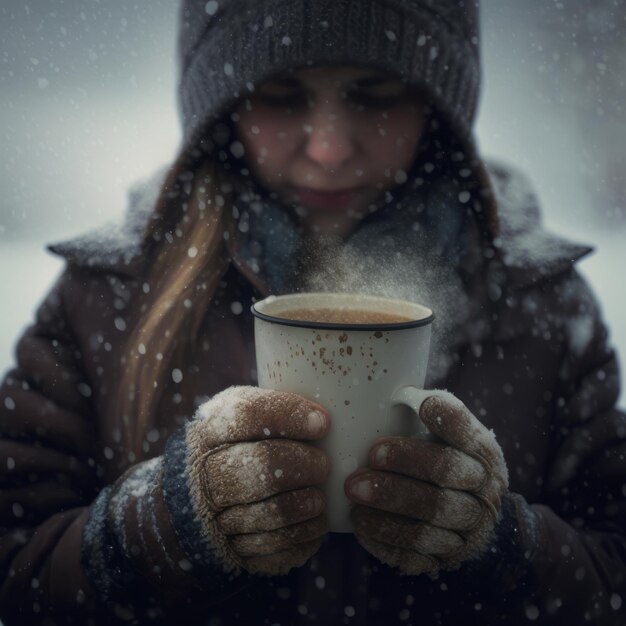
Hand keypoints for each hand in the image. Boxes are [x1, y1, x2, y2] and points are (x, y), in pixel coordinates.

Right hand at [186, 386, 329, 575]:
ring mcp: (216, 520)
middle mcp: (206, 476)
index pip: (247, 415)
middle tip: (322, 464)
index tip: (321, 422)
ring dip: (306, 503)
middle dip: (303, 464)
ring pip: (273, 513)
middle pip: (263, 466)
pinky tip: (314, 522)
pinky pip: (277, 549)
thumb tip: (322, 417)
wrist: (195, 499)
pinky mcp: (234, 553)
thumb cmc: (233, 446)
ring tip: (319, 497)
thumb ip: (273, 410)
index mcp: (209, 432)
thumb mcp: (238, 416)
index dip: (289, 416)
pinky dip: (304, 536)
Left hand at [344, 390, 508, 577]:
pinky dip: (383, 538)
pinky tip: (359, 522)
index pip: (466, 432)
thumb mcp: (455, 437)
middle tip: (369, 456)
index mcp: (483, 454)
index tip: (413, 402)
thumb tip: (394, 390)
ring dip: (386, 506)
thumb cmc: (450, 462)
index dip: (442, 418)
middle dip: (405, 463)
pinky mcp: (447, 560)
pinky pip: (413, 555)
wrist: (480, 522)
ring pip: (428, 521)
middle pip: (445, 476)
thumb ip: (435, 416)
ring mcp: (468, 531)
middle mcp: (483, 493)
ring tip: (353, 490)